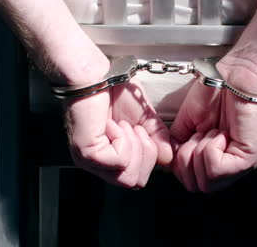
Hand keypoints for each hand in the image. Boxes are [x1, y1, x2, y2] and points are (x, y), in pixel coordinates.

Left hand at [65, 56, 172, 188]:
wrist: (95, 74)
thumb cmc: (113, 89)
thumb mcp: (144, 118)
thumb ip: (157, 138)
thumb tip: (169, 157)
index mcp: (108, 158)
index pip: (138, 179)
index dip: (149, 156)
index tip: (140, 129)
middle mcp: (97, 164)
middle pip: (134, 182)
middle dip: (145, 154)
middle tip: (134, 128)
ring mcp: (90, 161)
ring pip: (127, 177)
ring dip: (134, 147)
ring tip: (123, 125)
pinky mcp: (87, 154)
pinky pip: (119, 161)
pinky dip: (123, 140)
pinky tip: (112, 124)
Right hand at [170, 61, 256, 192]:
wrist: (234, 75)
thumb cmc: (216, 91)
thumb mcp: (186, 123)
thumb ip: (176, 145)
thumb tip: (168, 161)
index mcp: (212, 159)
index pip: (189, 181)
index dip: (180, 161)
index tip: (188, 137)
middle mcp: (227, 166)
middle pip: (196, 186)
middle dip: (186, 160)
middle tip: (197, 135)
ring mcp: (239, 165)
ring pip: (205, 182)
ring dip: (198, 152)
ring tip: (210, 132)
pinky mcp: (247, 159)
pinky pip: (216, 169)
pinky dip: (209, 149)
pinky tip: (219, 133)